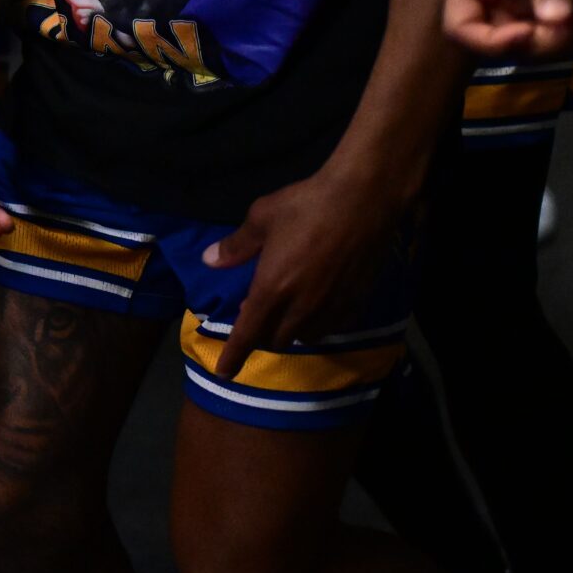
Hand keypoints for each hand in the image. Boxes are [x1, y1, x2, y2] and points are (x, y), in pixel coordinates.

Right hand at [58, 0, 104, 31]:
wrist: (100, 22)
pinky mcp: (80, 26)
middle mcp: (74, 11)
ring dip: (91, 12)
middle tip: (95, 5)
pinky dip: (91, 19)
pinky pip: (84, 20)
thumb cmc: (95, 8)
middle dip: (87, 4)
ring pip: (81, 12)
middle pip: (76, 4)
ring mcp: (77, 19)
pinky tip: (94, 20)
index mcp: (76, 4)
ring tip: (95, 14)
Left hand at [202, 166, 399, 378]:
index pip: (248, 333)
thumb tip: (210, 261)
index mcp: (273, 288)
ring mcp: (332, 307)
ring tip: (286, 314)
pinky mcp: (357, 302)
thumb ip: (237, 246)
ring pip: (306, 337)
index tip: (224, 372)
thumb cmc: (306, 204)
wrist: (363, 200)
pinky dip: (319, 325)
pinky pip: (334, 327)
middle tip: (255, 317)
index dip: (235, 355)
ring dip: (291, 332)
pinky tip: (318, 309)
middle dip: (262, 336)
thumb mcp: (261, 218)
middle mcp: (302, 306)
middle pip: (277, 340)